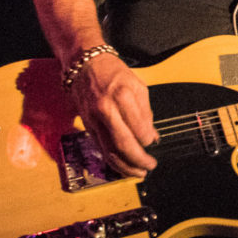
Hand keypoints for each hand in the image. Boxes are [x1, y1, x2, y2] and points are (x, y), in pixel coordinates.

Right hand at [68, 53, 158, 176]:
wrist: (84, 65)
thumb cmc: (112, 72)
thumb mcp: (137, 85)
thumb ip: (146, 112)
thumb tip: (152, 136)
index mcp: (122, 97)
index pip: (138, 129)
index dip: (148, 140)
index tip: (153, 142)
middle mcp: (106, 110)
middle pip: (123, 144)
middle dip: (138, 160)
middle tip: (149, 166)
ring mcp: (94, 119)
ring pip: (109, 151)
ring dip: (125, 167)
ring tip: (138, 173)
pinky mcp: (86, 126)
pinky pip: (100, 148)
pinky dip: (112, 160)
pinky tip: (122, 165)